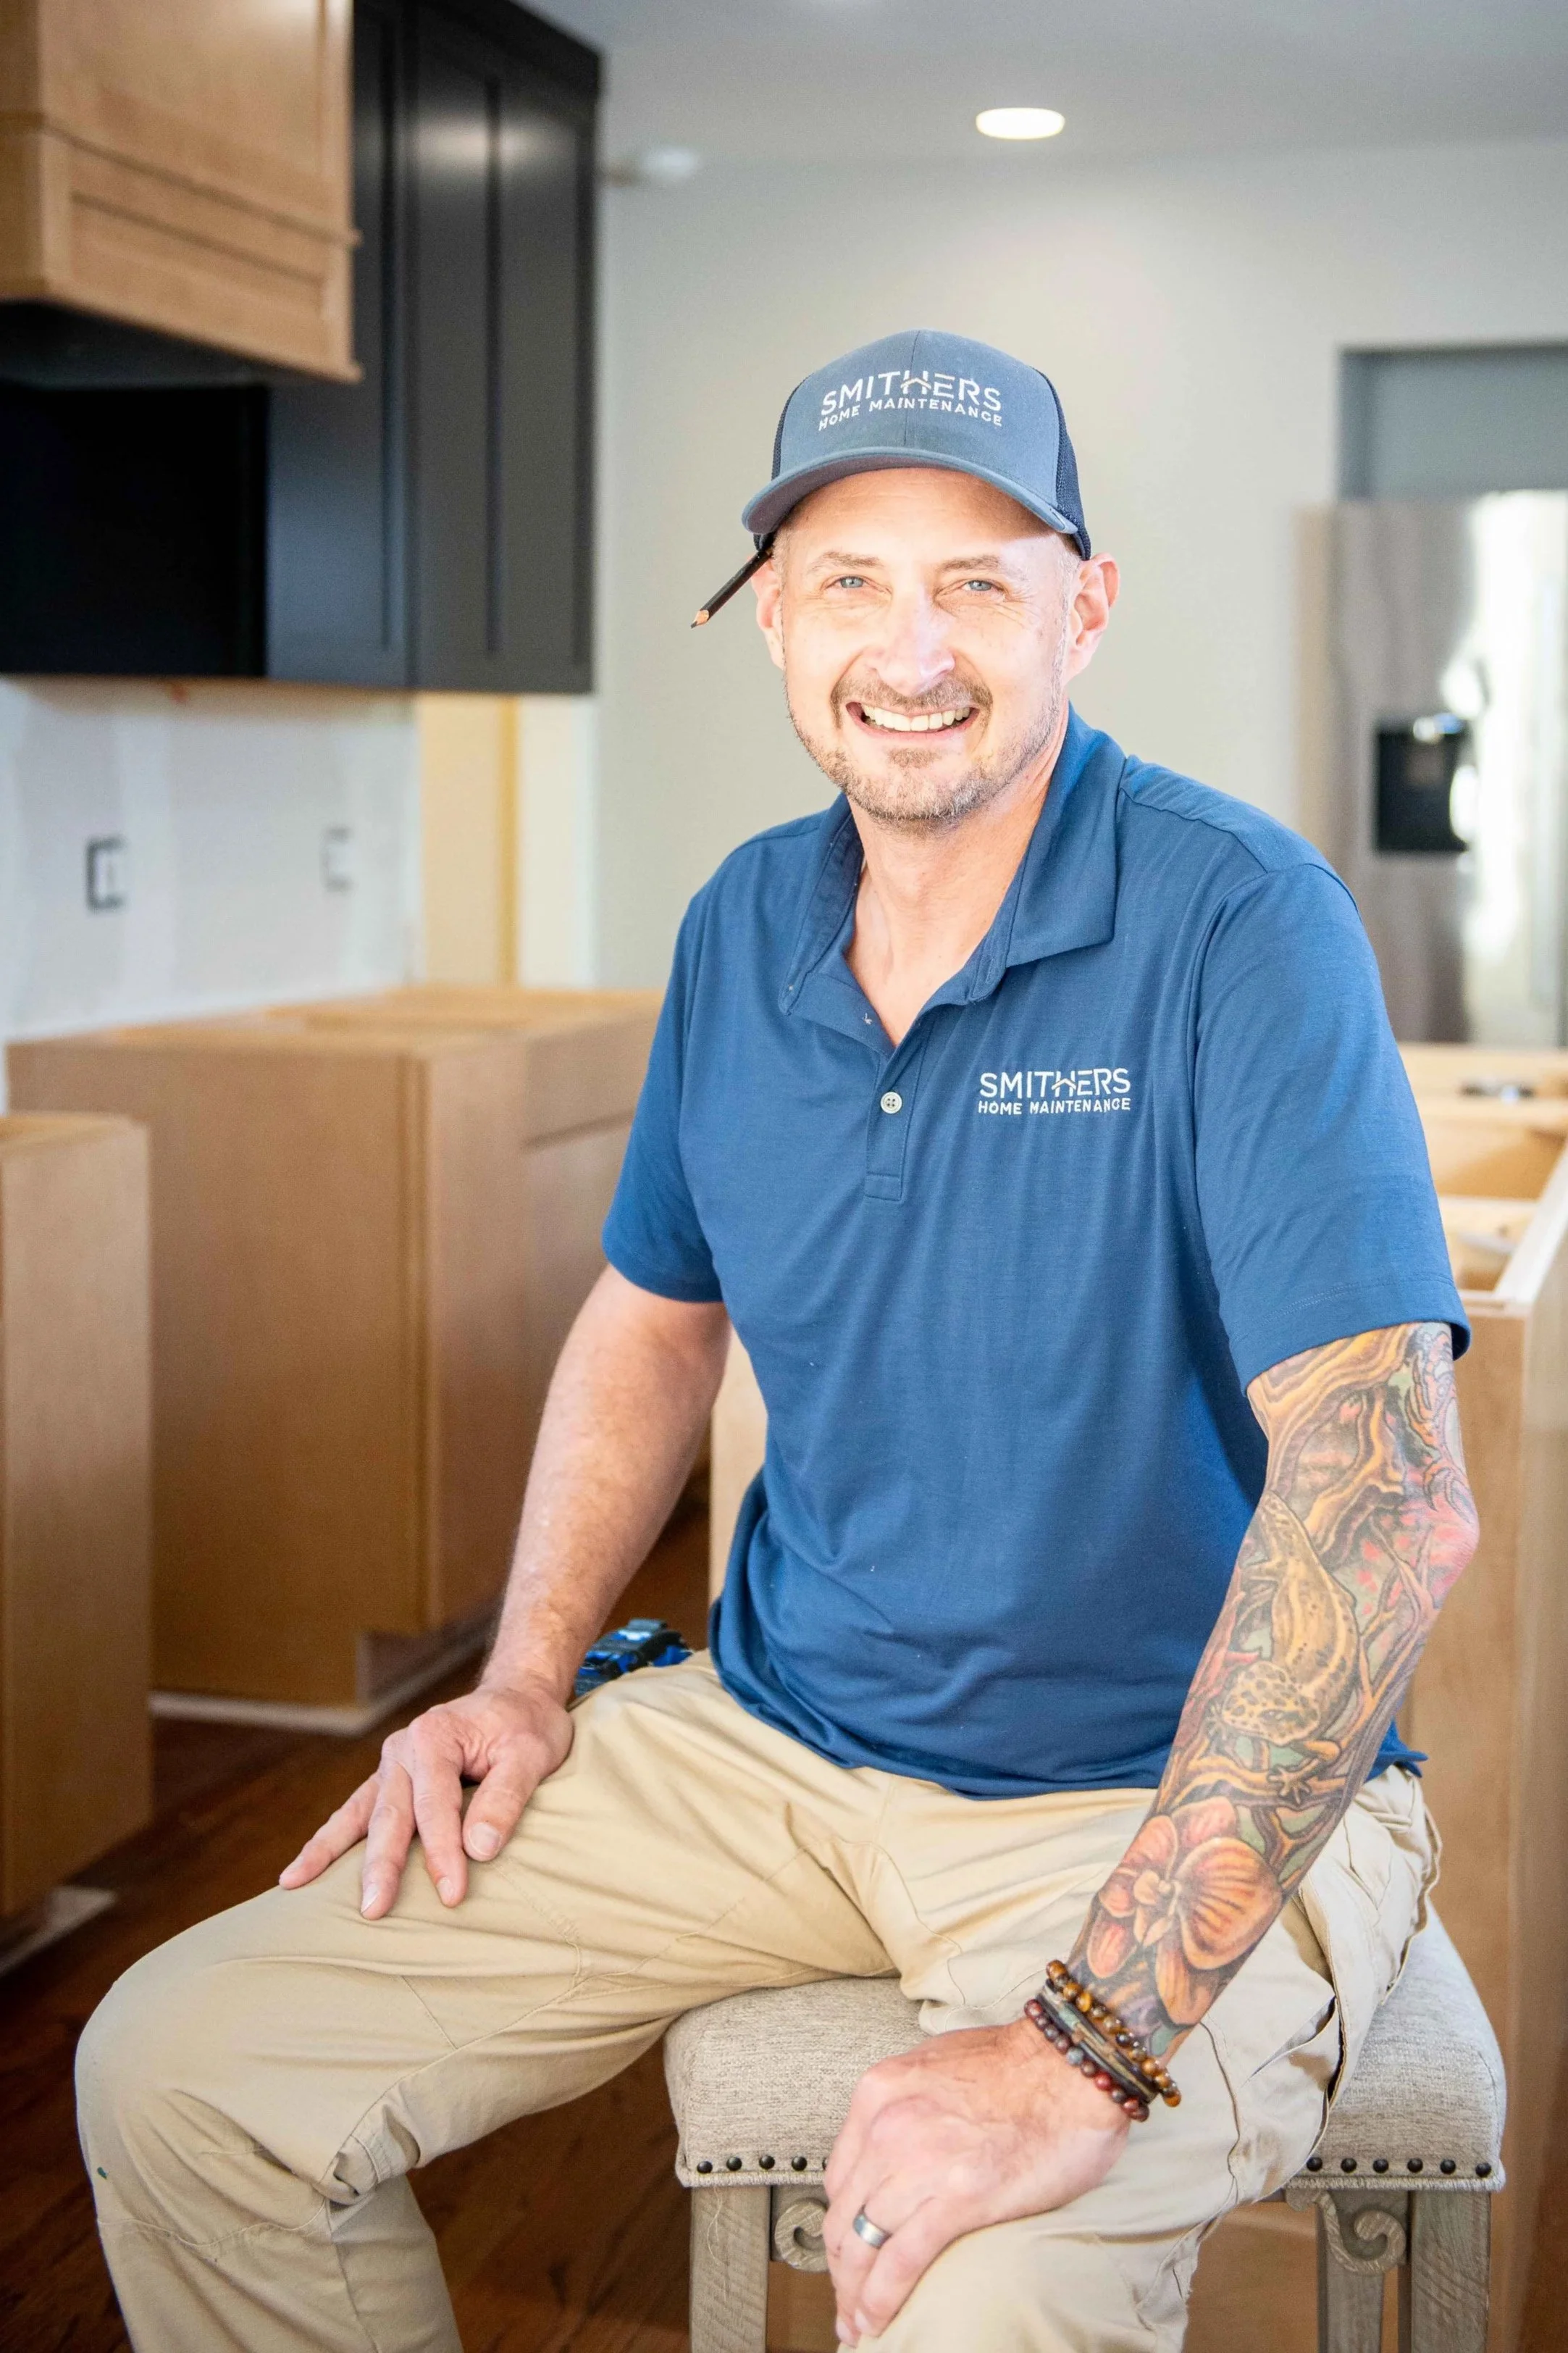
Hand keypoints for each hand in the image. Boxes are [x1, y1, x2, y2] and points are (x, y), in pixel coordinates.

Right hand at [278, 1680, 572, 1918]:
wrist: (517, 1698)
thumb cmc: (527, 1726)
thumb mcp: (532, 1754)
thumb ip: (506, 1798)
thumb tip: (479, 1849)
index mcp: (435, 1736)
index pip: (436, 1806)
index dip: (443, 1852)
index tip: (452, 1894)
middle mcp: (403, 1749)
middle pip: (391, 1815)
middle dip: (382, 1864)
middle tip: (374, 1910)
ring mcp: (390, 1766)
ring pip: (359, 1816)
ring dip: (331, 1854)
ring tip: (295, 1885)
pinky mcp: (387, 1783)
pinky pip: (353, 1814)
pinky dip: (327, 1842)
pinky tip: (297, 1873)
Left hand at [821, 2017, 1128, 2344]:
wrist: (1071, 2066)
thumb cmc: (1017, 2065)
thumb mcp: (934, 2066)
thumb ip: (906, 2106)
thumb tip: (894, 2148)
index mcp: (880, 2092)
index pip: (840, 2178)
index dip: (840, 2224)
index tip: (846, 2251)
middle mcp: (888, 2126)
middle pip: (844, 2216)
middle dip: (841, 2268)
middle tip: (846, 2301)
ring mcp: (920, 2163)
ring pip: (864, 2245)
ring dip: (856, 2293)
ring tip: (859, 2324)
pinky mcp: (958, 2199)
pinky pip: (901, 2262)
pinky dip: (881, 2300)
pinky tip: (875, 2322)